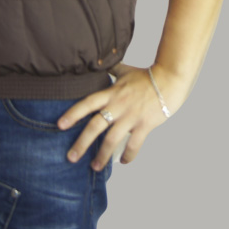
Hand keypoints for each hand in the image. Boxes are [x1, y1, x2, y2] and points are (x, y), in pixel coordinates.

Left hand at [57, 63, 184, 170]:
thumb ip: (111, 69)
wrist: (169, 81)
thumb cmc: (146, 76)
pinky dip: (128, 156)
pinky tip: (123, 162)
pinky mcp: (144, 126)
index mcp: (111, 93)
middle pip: (95, 126)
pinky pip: (134, 145)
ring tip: (94, 166)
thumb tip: (98, 61)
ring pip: (112, 140)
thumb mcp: (124, 71)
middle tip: (71, 157)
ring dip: (102, 155)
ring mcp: (131, 117)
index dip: (73, 114)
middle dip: (82, 143)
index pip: (87, 103)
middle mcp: (118, 106)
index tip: (60, 125)